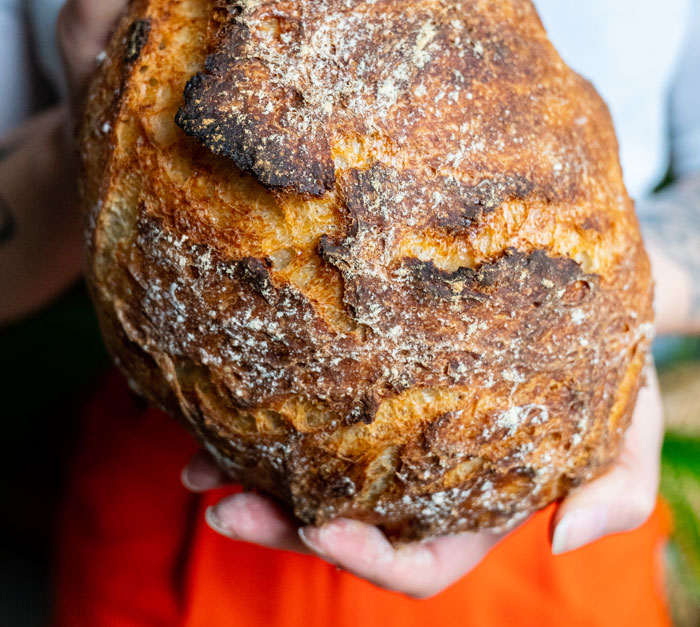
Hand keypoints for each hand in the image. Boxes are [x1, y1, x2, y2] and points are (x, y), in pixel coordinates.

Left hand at [182, 363, 662, 598]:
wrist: (586, 299)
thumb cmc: (611, 368)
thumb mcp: (634, 431)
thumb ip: (617, 493)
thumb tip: (567, 541)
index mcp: (479, 508)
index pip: (418, 561)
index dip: (366, 558)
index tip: (315, 527)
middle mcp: (424, 480)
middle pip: (343, 525)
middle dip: (277, 524)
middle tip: (218, 503)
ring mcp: (392, 433)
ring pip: (312, 473)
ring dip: (250, 475)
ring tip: (192, 463)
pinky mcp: (372, 382)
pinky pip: (314, 409)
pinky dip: (266, 414)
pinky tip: (226, 398)